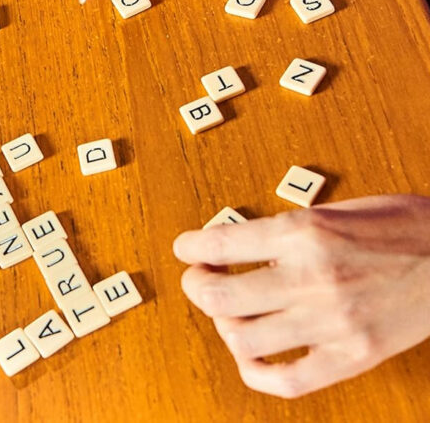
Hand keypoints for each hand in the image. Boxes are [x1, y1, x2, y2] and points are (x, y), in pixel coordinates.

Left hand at [173, 195, 429, 397]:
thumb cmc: (405, 228)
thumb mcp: (337, 211)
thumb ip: (287, 232)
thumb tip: (240, 250)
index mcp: (304, 232)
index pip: (219, 246)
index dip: (190, 250)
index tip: (185, 251)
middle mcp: (312, 278)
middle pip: (219, 297)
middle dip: (197, 288)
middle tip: (200, 282)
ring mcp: (331, 322)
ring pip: (243, 338)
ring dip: (224, 326)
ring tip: (230, 314)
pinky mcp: (351, 356)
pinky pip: (286, 379)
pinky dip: (256, 371)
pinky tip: (250, 355)